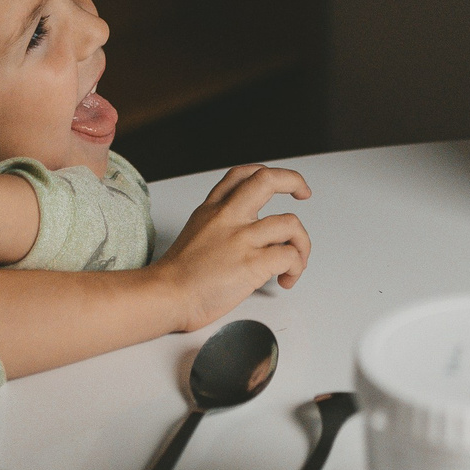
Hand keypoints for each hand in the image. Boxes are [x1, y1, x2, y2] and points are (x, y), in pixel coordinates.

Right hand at [149, 164, 313, 330]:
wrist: (166, 296)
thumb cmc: (178, 275)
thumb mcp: (194, 233)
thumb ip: (219, 226)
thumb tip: (245, 234)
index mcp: (213, 210)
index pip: (242, 175)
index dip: (267, 174)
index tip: (281, 184)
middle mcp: (229, 217)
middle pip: (268, 180)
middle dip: (294, 181)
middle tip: (303, 193)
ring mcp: (241, 239)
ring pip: (290, 223)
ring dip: (302, 244)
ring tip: (296, 262)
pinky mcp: (252, 263)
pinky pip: (289, 256)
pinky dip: (295, 268)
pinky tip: (285, 279)